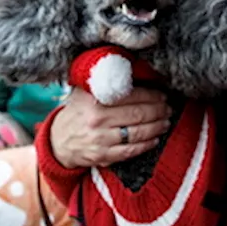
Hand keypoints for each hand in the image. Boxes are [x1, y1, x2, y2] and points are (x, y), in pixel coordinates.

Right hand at [48, 87, 170, 168]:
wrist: (58, 141)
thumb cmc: (78, 112)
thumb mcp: (84, 91)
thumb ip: (104, 81)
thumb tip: (135, 69)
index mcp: (95, 100)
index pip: (131, 95)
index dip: (152, 95)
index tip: (162, 94)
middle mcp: (97, 120)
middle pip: (138, 114)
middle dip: (159, 111)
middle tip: (168, 108)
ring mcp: (101, 140)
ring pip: (138, 133)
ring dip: (157, 127)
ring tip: (166, 122)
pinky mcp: (103, 156)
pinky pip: (131, 150)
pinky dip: (147, 145)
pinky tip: (155, 139)